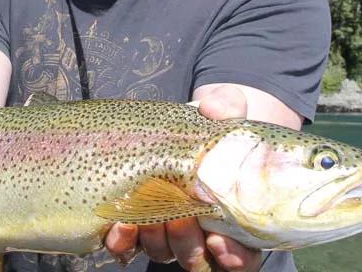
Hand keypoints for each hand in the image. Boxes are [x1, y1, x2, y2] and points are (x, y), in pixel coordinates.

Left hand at [104, 85, 261, 271]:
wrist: (172, 126)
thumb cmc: (206, 125)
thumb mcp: (222, 110)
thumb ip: (226, 106)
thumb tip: (214, 109)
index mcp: (231, 217)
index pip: (240, 255)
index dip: (234, 256)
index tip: (221, 241)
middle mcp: (198, 232)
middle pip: (195, 256)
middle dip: (188, 242)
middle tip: (181, 219)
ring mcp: (164, 232)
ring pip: (162, 252)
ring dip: (157, 238)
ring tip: (153, 214)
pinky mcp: (132, 225)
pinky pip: (126, 246)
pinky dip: (124, 240)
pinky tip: (121, 225)